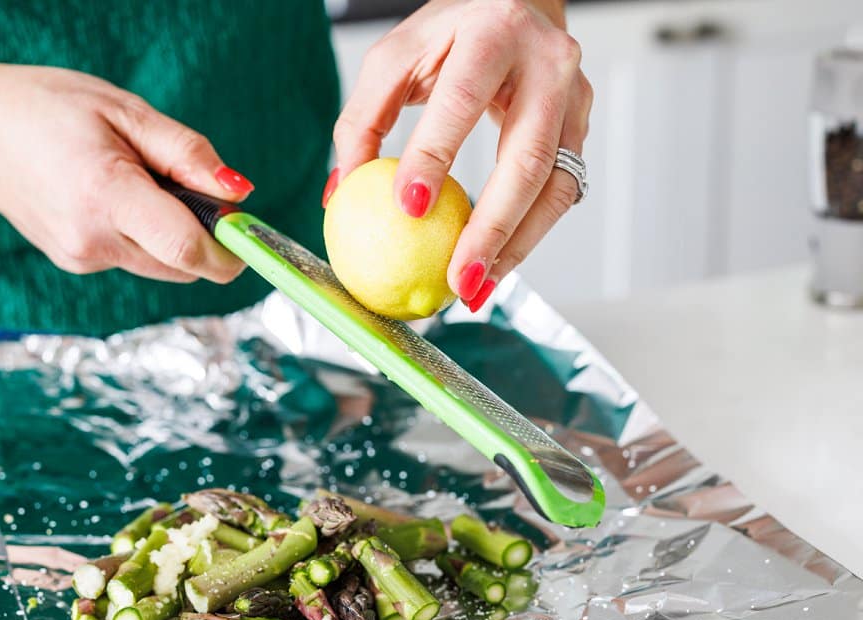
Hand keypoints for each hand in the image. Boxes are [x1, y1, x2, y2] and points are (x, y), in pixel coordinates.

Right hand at [0, 64, 252, 283]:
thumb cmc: (48, 108)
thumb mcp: (125, 111)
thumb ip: (187, 156)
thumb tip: (241, 194)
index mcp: (107, 196)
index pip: (187, 250)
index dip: (229, 249)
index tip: (247, 233)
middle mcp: (93, 240)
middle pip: (182, 265)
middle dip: (205, 238)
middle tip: (192, 188)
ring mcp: (81, 259)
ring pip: (160, 264)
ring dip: (172, 235)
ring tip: (136, 180)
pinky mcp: (76, 263)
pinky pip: (133, 257)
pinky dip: (142, 233)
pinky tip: (110, 193)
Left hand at [330, 0, 592, 309]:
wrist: (518, 2)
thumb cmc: (451, 34)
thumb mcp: (394, 59)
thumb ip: (362, 121)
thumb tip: (341, 194)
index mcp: (493, 32)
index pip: (461, 99)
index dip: (435, 154)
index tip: (406, 207)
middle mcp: (546, 63)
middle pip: (526, 157)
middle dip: (491, 227)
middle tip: (456, 277)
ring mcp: (574, 97)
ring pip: (554, 186)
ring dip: (516, 247)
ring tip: (476, 288)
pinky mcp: (582, 126)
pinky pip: (560, 192)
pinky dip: (527, 236)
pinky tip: (495, 266)